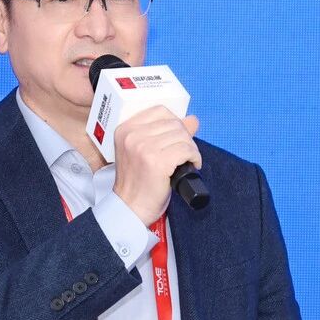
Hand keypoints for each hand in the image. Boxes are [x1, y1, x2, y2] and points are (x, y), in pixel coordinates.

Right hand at [112, 106, 201, 224]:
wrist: (130, 208)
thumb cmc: (137, 183)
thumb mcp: (146, 152)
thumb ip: (166, 133)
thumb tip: (192, 119)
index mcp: (125, 130)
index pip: (159, 111)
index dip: (175, 123)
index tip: (178, 138)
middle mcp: (132, 136)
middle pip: (174, 123)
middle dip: (185, 138)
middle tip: (185, 153)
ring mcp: (144, 148)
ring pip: (182, 136)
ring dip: (191, 149)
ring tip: (187, 161)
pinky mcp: (158, 162)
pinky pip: (186, 150)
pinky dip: (194, 158)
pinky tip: (191, 166)